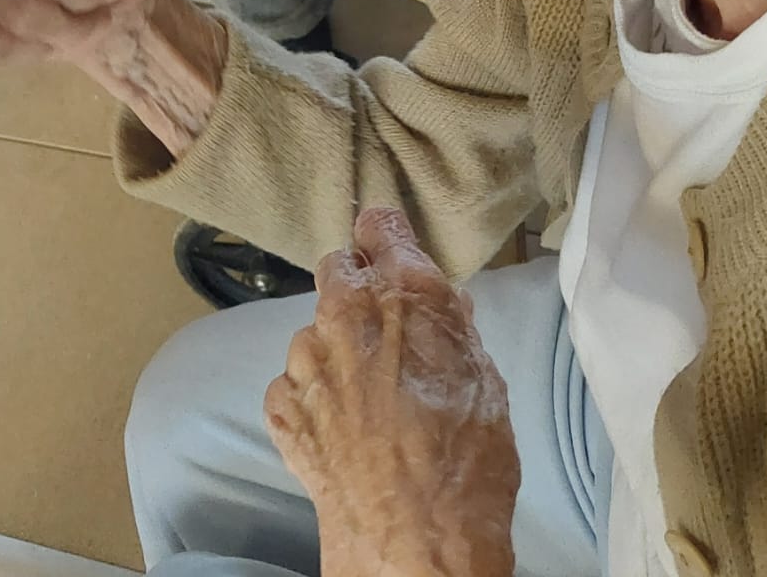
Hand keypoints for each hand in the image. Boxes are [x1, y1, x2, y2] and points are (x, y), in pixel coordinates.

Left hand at [265, 210, 519, 576]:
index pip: (380, 224)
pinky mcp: (282, 403)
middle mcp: (347, 310)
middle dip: (356, 291)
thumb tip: (446, 307)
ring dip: (335, 351)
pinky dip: (314, 400)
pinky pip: (294, 384)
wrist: (415, 541)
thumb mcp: (484, 383)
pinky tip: (343, 432)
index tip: (387, 248)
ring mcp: (307, 357)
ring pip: (314, 331)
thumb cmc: (467, 463)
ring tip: (367, 400)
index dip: (385, 237)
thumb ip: (455, 331)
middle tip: (384, 332)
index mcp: (404, 292)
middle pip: (338, 269)